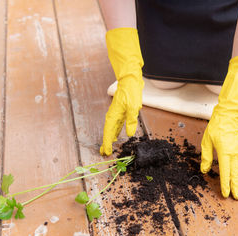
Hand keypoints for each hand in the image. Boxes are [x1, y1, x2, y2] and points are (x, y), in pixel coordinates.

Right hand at [100, 28, 143, 155]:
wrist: (130, 80)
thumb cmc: (131, 92)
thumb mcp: (133, 107)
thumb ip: (131, 121)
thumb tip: (130, 134)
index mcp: (114, 115)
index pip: (109, 132)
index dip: (107, 143)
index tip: (106, 152)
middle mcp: (113, 115)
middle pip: (108, 132)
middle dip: (106, 143)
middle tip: (104, 153)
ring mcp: (116, 113)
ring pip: (111, 129)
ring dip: (110, 138)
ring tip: (108, 147)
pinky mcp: (121, 111)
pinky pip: (116, 124)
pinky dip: (114, 131)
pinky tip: (116, 135)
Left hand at [200, 56, 237, 199]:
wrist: (228, 116)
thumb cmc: (216, 127)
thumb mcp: (206, 141)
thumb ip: (206, 157)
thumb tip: (204, 170)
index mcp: (224, 152)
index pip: (225, 172)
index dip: (225, 184)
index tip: (226, 194)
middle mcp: (234, 154)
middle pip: (236, 174)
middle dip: (236, 187)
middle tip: (237, 198)